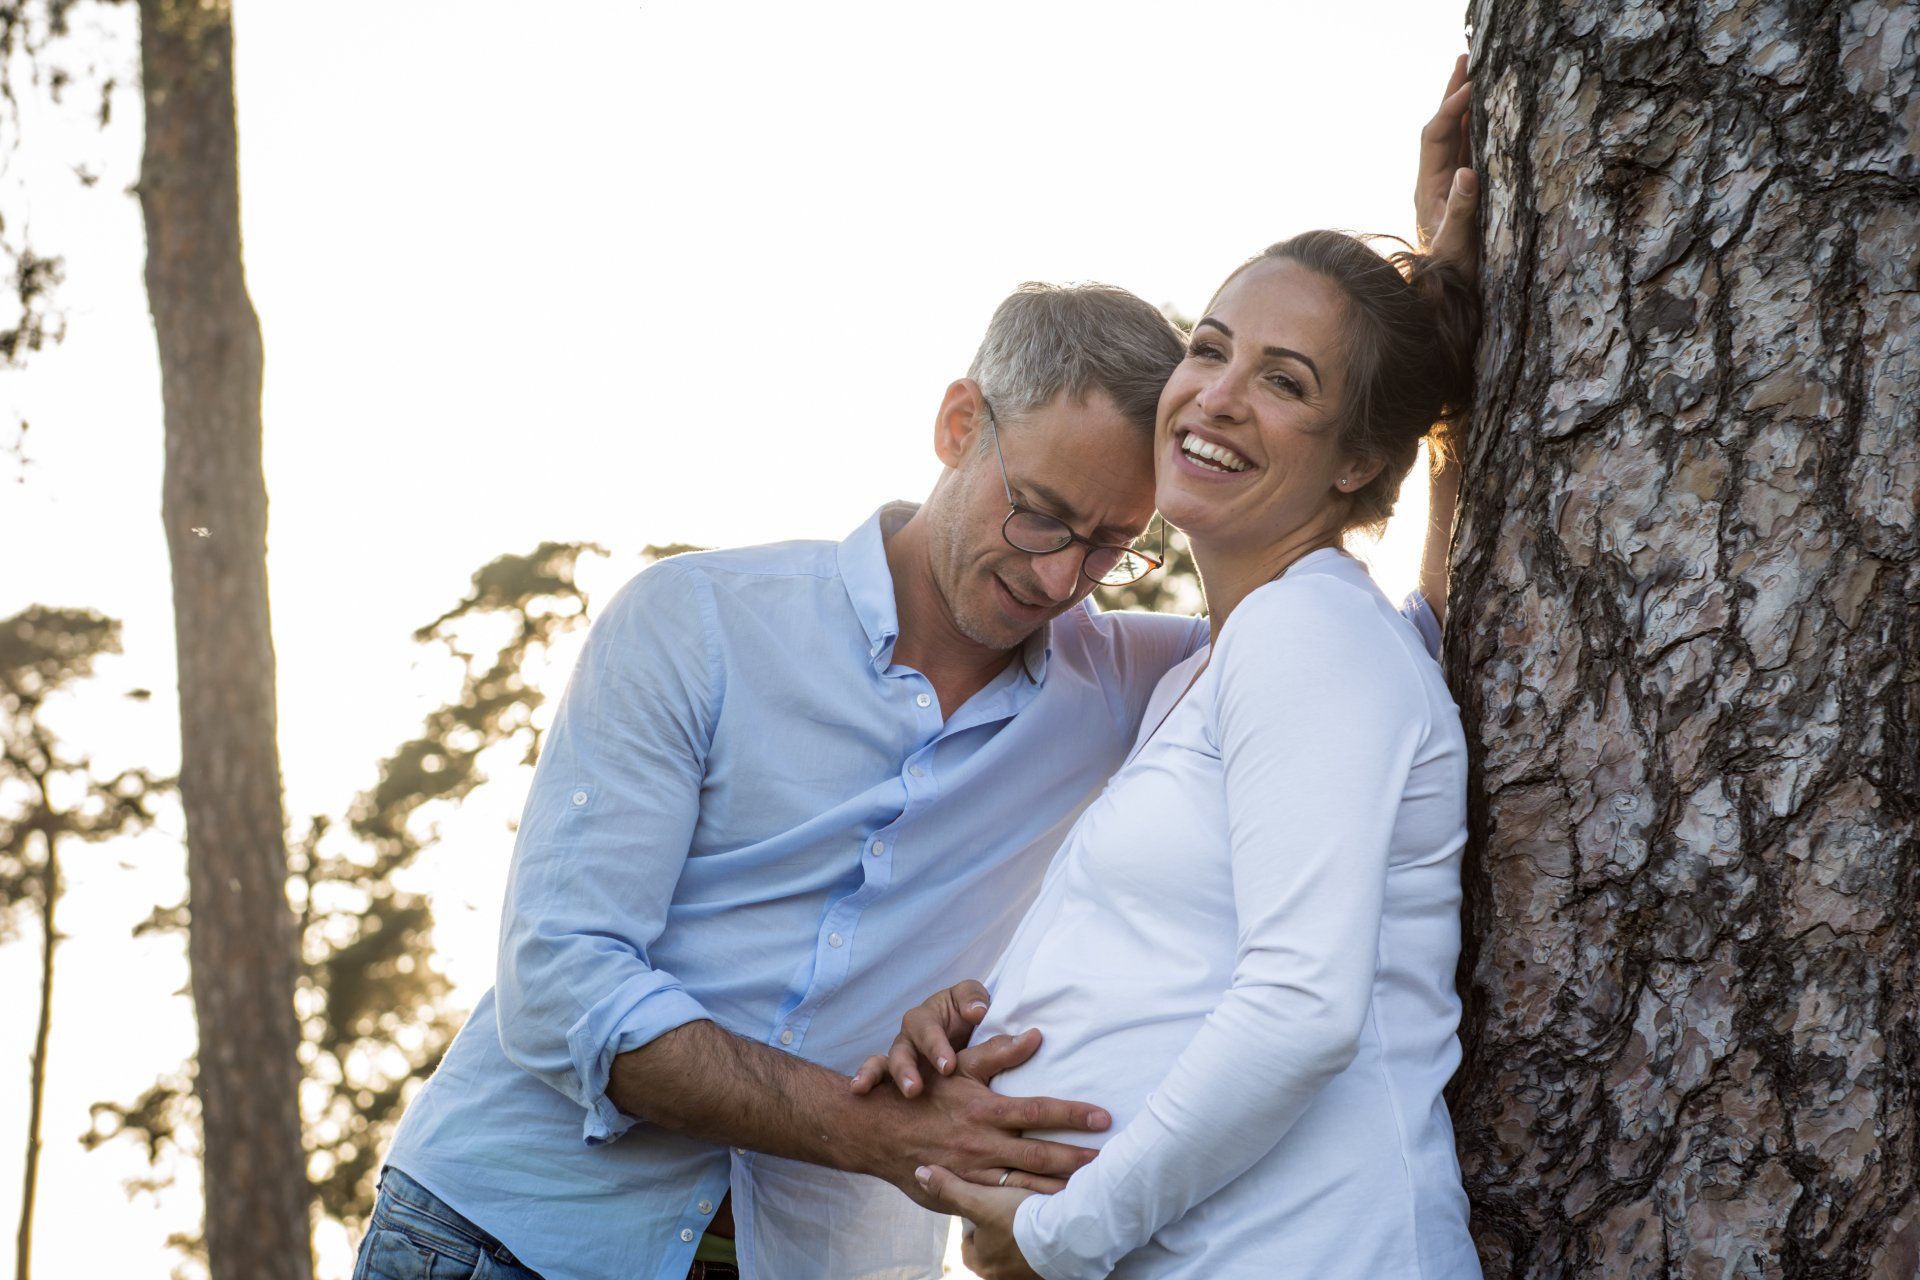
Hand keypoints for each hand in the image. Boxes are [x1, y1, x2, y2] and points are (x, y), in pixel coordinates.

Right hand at [850, 979, 993, 1097]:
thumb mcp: (970, 1000)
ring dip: (882, 1080)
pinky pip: (876, 1080)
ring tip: (891, 1098)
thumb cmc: (964, 1014)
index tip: (948, 1067)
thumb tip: (976, 1011)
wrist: (961, 1031)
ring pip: (884, 1067)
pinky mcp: (895, 1077)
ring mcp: (898, 1059)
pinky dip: (866, 1083)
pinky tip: (858, 1091)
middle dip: (905, 1070)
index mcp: (925, 1019)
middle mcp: (907, 1038)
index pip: (927, 1031)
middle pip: (900, 1052)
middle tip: (914, 1089)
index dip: (936, 1048)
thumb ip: (972, 998)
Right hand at [851, 1029, 1108, 1196]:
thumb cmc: (922, 1092)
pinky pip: (1002, 1201)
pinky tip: (1050, 1208)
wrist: (877, 1130)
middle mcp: (983, 1143)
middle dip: (1076, 1158)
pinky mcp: (963, 1191)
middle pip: (1040, 1154)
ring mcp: (973, 1172)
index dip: (1073, 1115)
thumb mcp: (958, 1067)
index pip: (1039, 1111)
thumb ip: (998, 1053)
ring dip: (1058, 1187)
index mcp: (985, 1109)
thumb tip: (1035, 1035)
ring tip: (1090, 1189)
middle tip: (1108, 1161)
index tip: (1103, 1117)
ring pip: (1025, 1184)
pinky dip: (1028, 1205)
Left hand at [915, 1163, 1040, 1279]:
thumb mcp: (979, 1201)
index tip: (984, 1207)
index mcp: (982, 1263)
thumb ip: (949, 1189)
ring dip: (1019, 1236)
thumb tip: (920, 1174)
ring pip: (1016, 1252)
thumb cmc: (1017, 1218)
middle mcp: (1002, 1275)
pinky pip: (1038, 1254)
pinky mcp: (1048, 1270)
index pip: (968, 1245)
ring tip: (1028, 1212)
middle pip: (992, 1250)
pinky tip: (1047, 1222)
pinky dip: (1040, 1241)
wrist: (1066, 1233)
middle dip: (997, 1231)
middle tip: (1006, 1208)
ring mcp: (1026, 1275)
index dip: (974, 1224)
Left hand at [1415, 53, 1480, 275]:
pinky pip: (1470, 149)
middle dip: (1453, 93)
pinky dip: (1479, 125)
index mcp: (1428, 187)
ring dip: (1467, 104)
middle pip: (1443, 127)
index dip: (1451, 111)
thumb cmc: (1451, 272)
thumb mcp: (1456, 245)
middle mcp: (1435, 179)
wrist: (1445, 293)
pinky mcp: (1463, 189)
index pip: (1436, 138)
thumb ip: (1461, 211)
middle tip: (1466, 57)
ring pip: (1458, 135)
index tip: (1470, 88)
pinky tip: (1489, 109)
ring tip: (1478, 71)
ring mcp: (1449, 183)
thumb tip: (1467, 173)